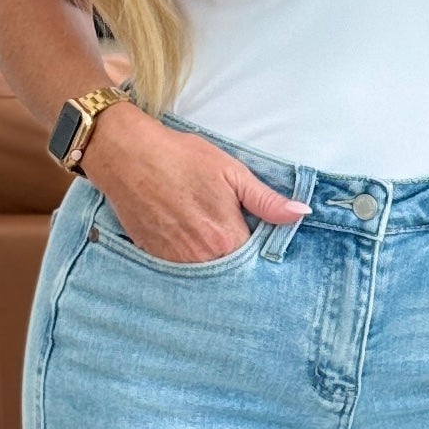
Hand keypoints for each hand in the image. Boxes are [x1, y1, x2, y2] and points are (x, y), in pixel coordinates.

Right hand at [81, 104, 306, 263]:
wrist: (127, 155)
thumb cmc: (181, 159)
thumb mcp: (231, 173)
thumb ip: (267, 200)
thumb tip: (300, 214)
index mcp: (226, 238)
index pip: (257, 260)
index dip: (261, 249)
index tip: (259, 237)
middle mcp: (201, 258)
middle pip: (232, 270)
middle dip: (238, 258)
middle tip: (231, 232)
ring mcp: (175, 262)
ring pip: (207, 273)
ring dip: (213, 260)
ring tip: (206, 232)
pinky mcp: (155, 258)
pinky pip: (181, 269)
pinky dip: (189, 259)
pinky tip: (188, 237)